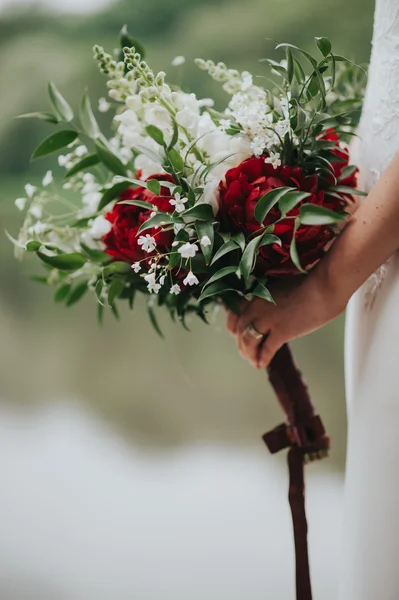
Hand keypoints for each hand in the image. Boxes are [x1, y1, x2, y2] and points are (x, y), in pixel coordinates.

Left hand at [226, 273, 343, 368]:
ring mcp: (267, 319)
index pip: (234, 313)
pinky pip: (266, 349)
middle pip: (240, 329)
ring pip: (249, 341)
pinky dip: (262, 359)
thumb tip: (268, 307)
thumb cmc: (307, 282)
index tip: (236, 334)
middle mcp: (256, 306)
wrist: (324, 287)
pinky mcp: (281, 332)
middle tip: (245, 352)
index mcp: (255, 293)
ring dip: (248, 353)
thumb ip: (268, 296)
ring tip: (252, 360)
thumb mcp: (279, 285)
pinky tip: (261, 365)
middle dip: (241, 343)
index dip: (234, 326)